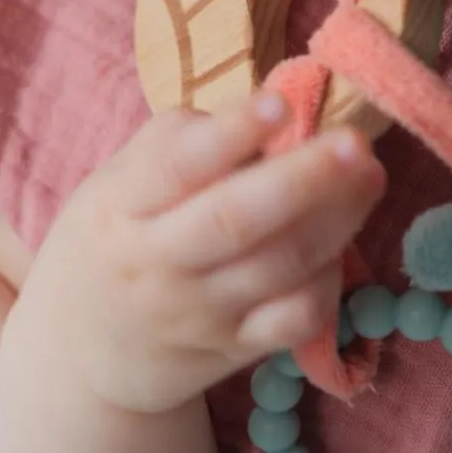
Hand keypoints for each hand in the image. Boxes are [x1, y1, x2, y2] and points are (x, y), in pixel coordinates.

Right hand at [10, 94, 385, 413]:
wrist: (81, 350)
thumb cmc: (113, 235)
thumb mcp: (117, 179)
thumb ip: (179, 140)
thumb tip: (263, 112)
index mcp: (121, 207)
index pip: (176, 167)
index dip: (231, 134)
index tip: (279, 102)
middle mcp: (158, 263)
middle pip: (235, 221)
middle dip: (303, 179)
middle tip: (353, 142)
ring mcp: (199, 313)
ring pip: (277, 268)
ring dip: (335, 220)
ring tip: (370, 176)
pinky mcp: (234, 351)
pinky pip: (293, 321)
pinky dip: (327, 283)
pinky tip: (342, 242)